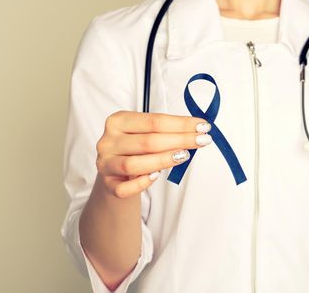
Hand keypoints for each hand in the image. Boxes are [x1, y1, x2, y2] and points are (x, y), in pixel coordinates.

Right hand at [95, 110, 211, 198]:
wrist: (116, 171)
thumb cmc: (136, 149)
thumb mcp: (146, 133)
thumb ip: (166, 131)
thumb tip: (197, 131)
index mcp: (118, 121)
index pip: (154, 121)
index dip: (181, 124)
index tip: (203, 126)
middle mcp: (108, 141)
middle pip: (147, 141)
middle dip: (179, 140)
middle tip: (202, 140)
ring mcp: (105, 163)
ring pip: (134, 164)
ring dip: (163, 160)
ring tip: (184, 156)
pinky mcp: (108, 185)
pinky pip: (125, 188)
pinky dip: (142, 183)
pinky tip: (156, 176)